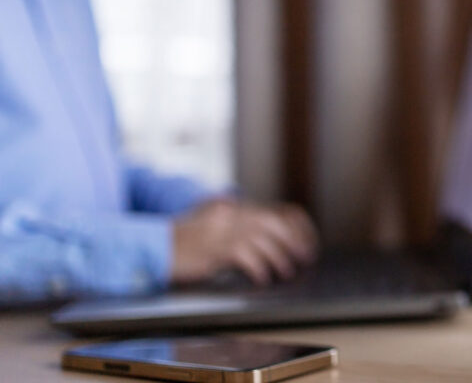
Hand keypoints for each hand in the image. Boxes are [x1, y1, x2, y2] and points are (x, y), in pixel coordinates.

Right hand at [171, 199, 318, 285]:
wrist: (149, 247)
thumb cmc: (181, 243)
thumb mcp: (213, 227)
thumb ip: (237, 227)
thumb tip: (272, 241)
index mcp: (232, 208)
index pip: (276, 210)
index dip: (297, 225)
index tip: (308, 241)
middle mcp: (228, 215)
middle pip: (272, 223)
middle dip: (293, 241)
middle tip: (305, 257)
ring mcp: (219, 231)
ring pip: (261, 239)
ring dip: (279, 257)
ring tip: (286, 272)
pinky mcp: (210, 250)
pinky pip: (243, 256)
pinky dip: (258, 268)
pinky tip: (262, 279)